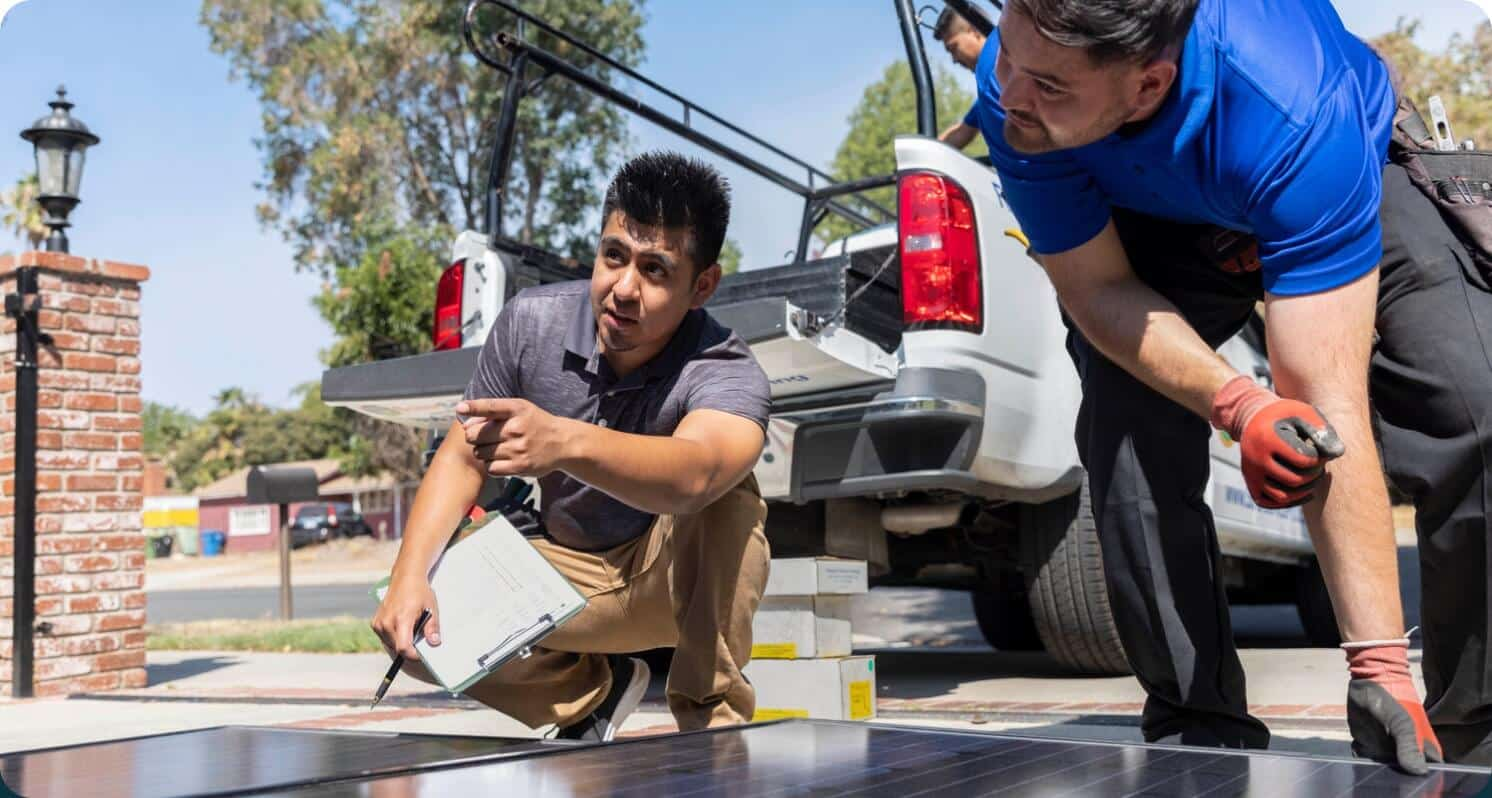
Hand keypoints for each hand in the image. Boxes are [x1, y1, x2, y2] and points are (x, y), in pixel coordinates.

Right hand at [371, 576, 439, 660]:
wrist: (405, 578)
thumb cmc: (419, 592)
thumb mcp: (431, 608)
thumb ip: (432, 628)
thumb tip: (434, 643)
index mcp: (401, 619)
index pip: (403, 648)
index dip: (413, 655)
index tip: (421, 654)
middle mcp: (387, 622)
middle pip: (397, 648)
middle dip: (409, 648)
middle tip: (419, 636)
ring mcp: (379, 623)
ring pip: (391, 644)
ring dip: (401, 642)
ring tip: (411, 627)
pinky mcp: (375, 623)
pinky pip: (385, 638)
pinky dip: (394, 637)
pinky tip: (402, 626)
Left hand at [456, 398, 574, 477]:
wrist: (562, 443)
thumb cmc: (535, 424)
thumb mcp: (520, 409)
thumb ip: (492, 413)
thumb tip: (465, 425)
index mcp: (517, 409)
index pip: (490, 406)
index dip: (473, 407)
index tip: (460, 408)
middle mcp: (517, 428)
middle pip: (476, 435)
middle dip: (475, 437)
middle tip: (485, 438)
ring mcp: (518, 448)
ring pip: (481, 453)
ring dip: (483, 451)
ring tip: (497, 448)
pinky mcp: (519, 467)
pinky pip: (490, 468)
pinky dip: (492, 464)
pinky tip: (502, 459)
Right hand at [1210, 375, 1345, 507]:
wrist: (1252, 418)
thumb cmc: (1283, 415)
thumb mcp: (1303, 413)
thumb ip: (1321, 430)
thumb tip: (1337, 453)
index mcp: (1268, 440)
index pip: (1303, 460)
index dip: (1320, 458)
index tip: (1323, 451)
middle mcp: (1255, 459)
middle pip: (1293, 480)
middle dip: (1314, 475)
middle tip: (1321, 466)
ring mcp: (1250, 473)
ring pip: (1281, 496)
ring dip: (1304, 491)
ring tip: (1314, 478)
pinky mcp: (1250, 482)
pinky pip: (1268, 502)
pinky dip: (1289, 502)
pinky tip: (1305, 492)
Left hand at [1345, 640, 1442, 774]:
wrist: (1369, 681)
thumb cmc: (1393, 700)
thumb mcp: (1403, 723)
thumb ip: (1409, 746)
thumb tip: (1417, 772)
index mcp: (1424, 751)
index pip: (1429, 774)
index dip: (1421, 781)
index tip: (1410, 784)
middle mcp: (1406, 754)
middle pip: (1404, 777)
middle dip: (1396, 779)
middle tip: (1387, 779)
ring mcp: (1386, 751)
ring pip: (1383, 771)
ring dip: (1376, 771)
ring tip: (1371, 769)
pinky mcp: (1367, 746)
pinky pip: (1364, 761)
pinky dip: (1361, 763)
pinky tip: (1360, 756)